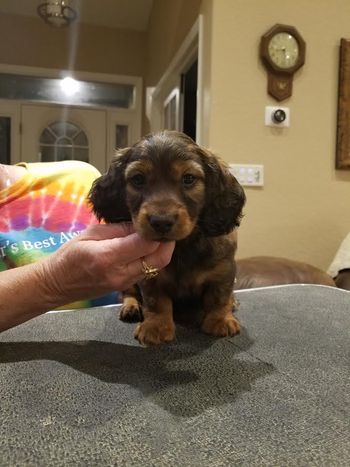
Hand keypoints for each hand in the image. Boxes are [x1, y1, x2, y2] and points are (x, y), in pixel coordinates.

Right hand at [40, 223, 174, 304]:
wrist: (57, 284)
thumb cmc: (69, 255)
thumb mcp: (91, 234)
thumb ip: (119, 229)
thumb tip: (141, 224)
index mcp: (108, 256)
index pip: (146, 244)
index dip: (156, 231)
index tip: (157, 219)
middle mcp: (121, 273)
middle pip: (159, 258)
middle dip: (167, 242)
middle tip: (165, 228)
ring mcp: (125, 283)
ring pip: (157, 266)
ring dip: (161, 250)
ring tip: (158, 235)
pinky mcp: (126, 287)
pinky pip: (148, 271)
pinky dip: (152, 258)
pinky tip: (147, 248)